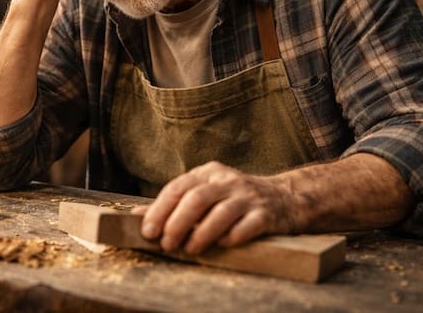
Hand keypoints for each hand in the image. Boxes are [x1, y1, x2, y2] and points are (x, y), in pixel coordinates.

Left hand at [132, 161, 294, 254]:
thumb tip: (136, 217)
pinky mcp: (266, 214)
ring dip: (201, 233)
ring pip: (221, 212)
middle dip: (177, 223)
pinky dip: (232, 237)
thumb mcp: (206, 193)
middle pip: (196, 198)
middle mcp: (227, 181)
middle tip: (167, 244)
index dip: (160, 210)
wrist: (287, 198)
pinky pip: (248, 225)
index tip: (148, 231)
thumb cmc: (236, 200)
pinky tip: (223, 246)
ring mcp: (248, 196)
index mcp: (208, 173)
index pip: (178, 187)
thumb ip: (174, 205)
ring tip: (189, 248)